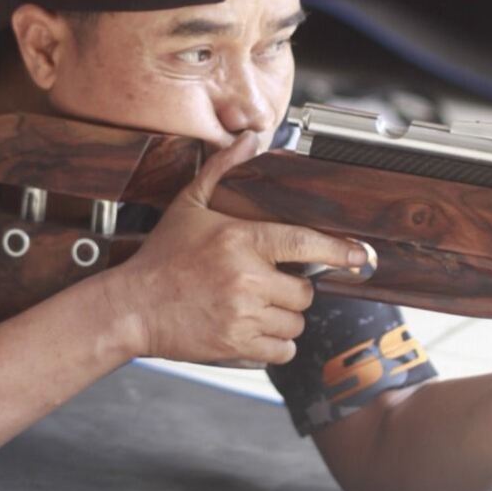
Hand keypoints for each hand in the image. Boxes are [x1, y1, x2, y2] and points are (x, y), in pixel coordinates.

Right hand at [105, 132, 369, 365]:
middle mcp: (246, 278)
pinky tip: (252, 331)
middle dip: (292, 291)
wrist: (131, 307)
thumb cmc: (161, 257)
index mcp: (240, 240)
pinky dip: (274, 346)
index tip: (359, 256)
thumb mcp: (189, 206)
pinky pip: (282, 351)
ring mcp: (243, 315)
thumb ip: (222, 170)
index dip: (337, 250)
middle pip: (304, 293)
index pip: (303, 243)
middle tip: (266, 286)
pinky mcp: (236, 346)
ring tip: (255, 308)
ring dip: (283, 319)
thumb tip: (250, 139)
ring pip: (295, 324)